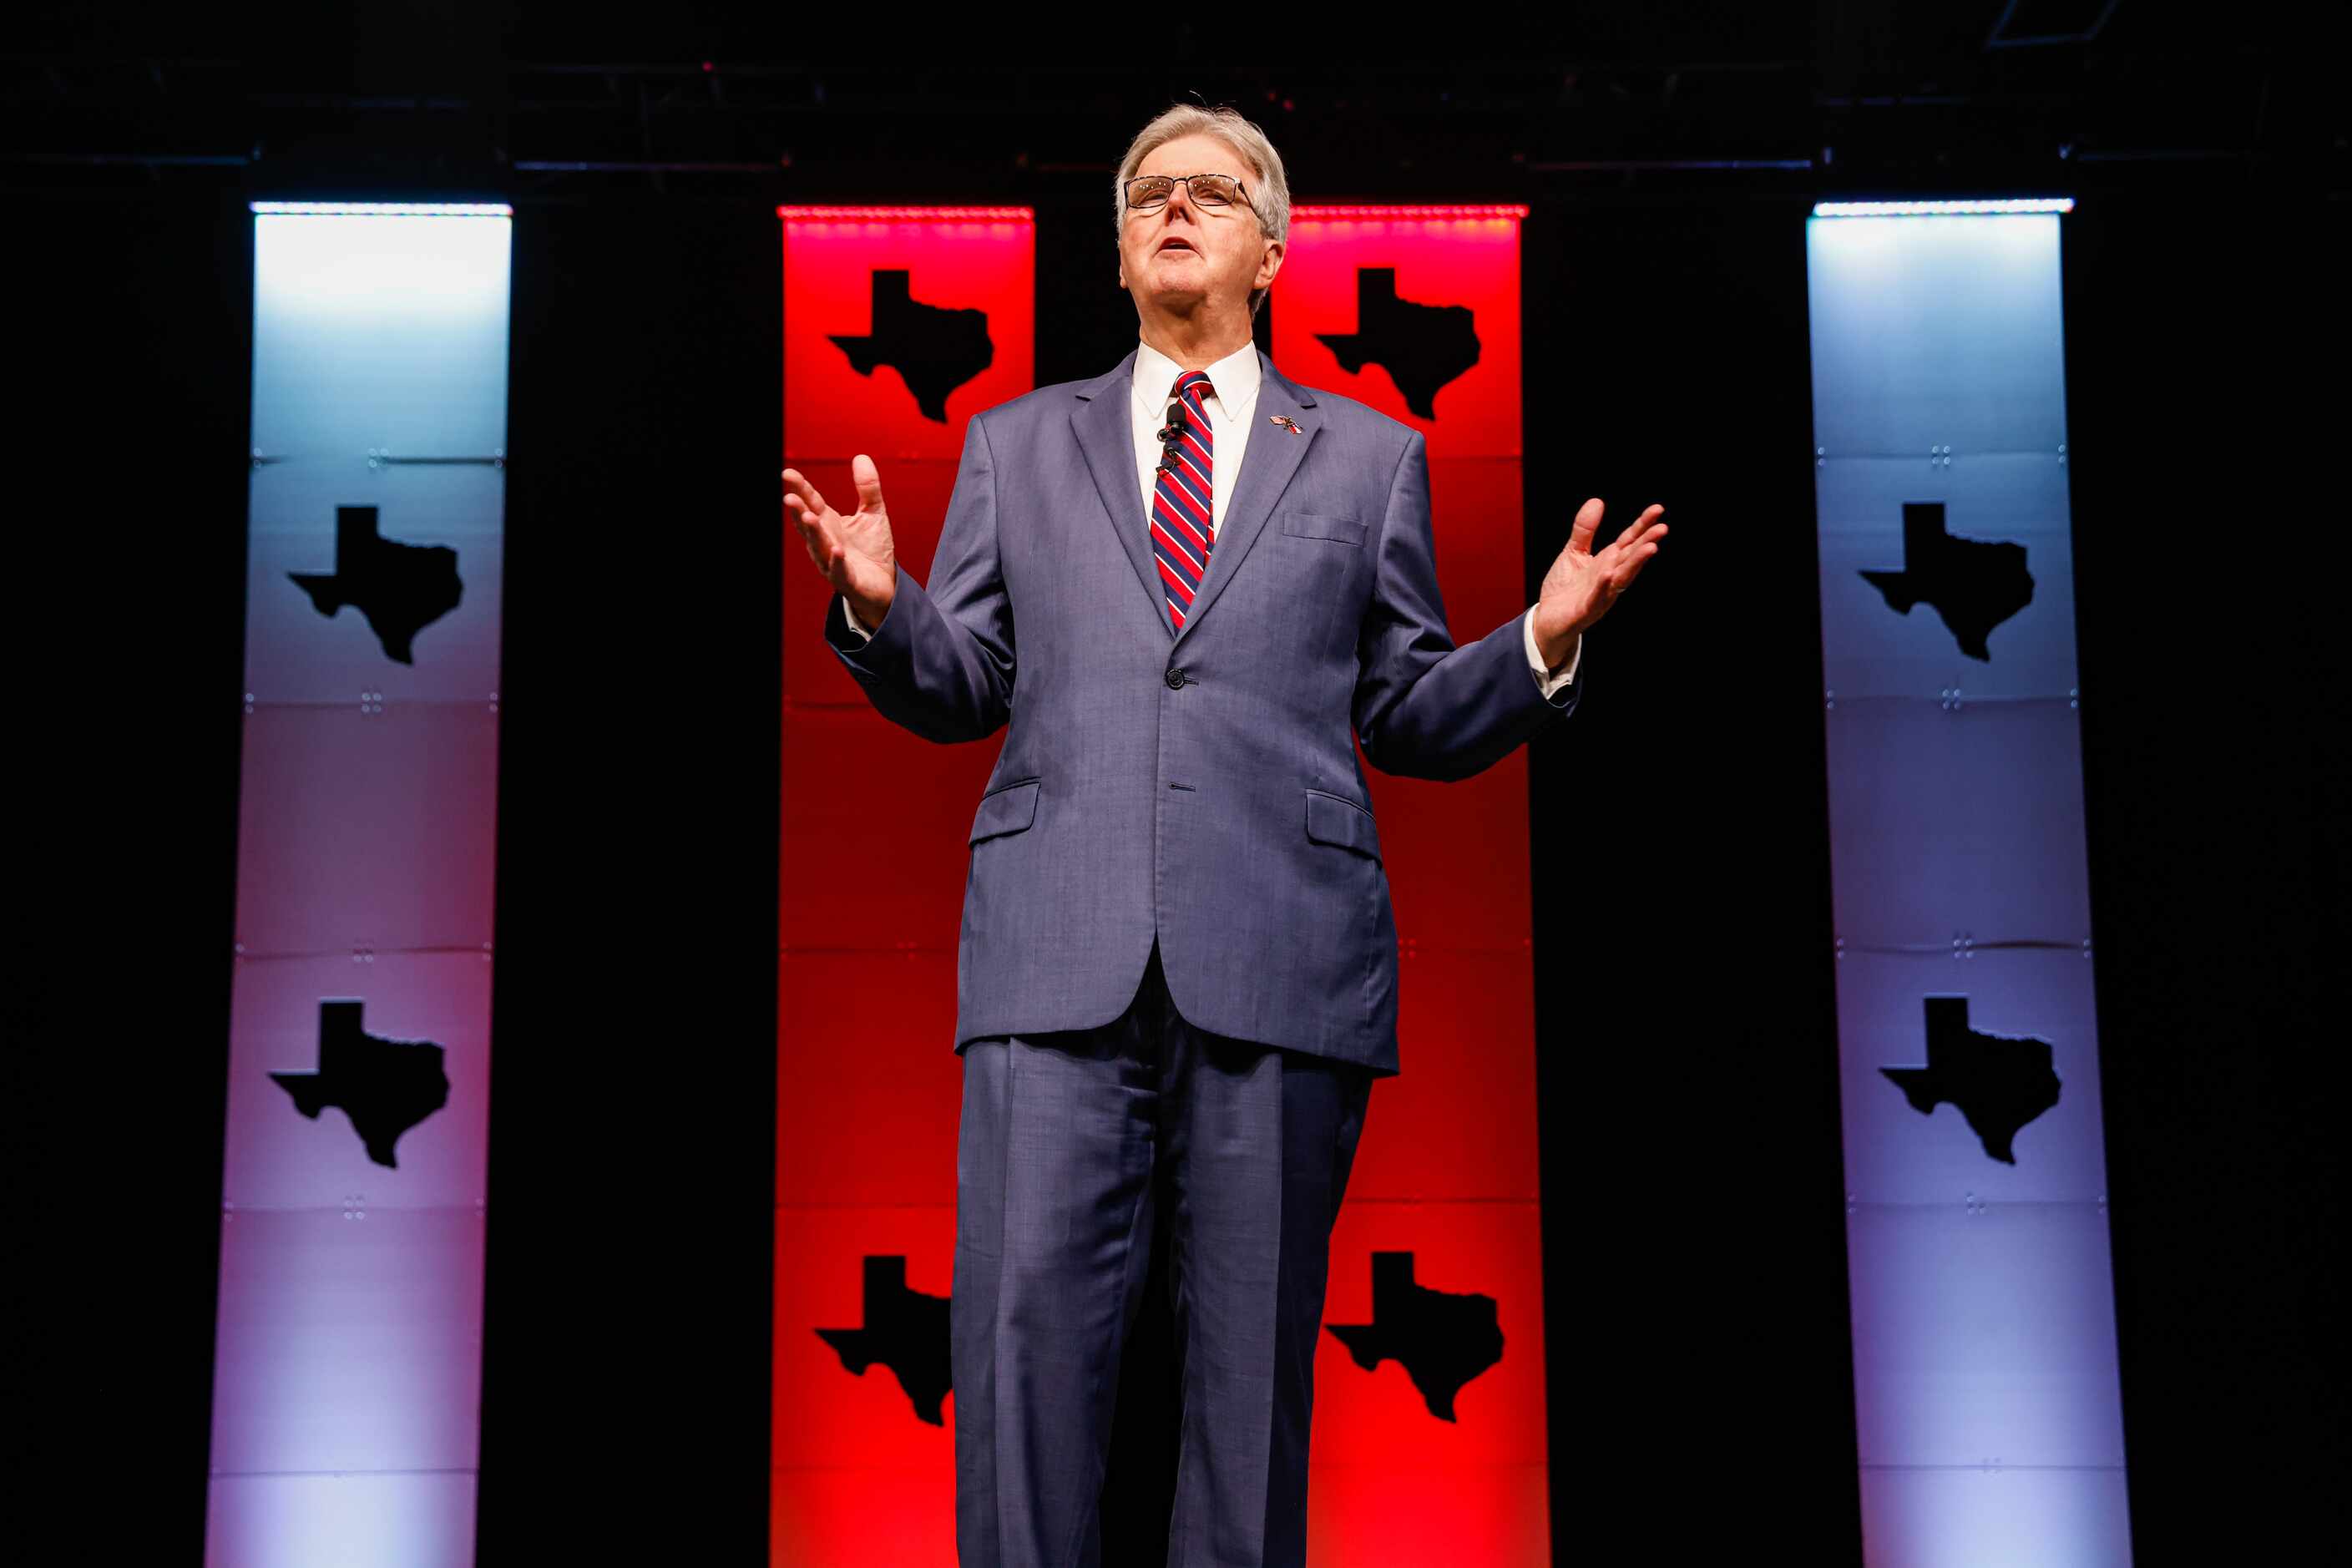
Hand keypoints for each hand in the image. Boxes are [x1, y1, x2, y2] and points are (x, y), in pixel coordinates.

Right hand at [784, 454, 896, 626]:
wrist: (885, 585)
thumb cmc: (873, 550)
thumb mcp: (874, 513)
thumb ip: (868, 487)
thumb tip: (861, 457)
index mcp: (828, 523)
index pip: (810, 502)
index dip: (800, 489)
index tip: (788, 473)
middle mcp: (825, 541)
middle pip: (807, 524)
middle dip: (798, 511)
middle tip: (789, 497)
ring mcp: (832, 562)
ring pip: (819, 547)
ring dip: (813, 533)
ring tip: (809, 517)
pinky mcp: (846, 580)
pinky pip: (839, 571)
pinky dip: (836, 561)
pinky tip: (837, 550)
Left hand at [1531, 497, 1666, 664]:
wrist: (1547, 620)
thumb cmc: (1564, 588)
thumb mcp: (1574, 552)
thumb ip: (1585, 530)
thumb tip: (1597, 501)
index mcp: (1608, 562)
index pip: (1629, 541)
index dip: (1642, 525)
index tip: (1658, 509)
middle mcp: (1609, 577)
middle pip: (1631, 558)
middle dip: (1646, 543)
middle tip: (1662, 528)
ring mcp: (1600, 595)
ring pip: (1622, 578)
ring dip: (1636, 564)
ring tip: (1650, 548)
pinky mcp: (1585, 611)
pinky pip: (1596, 598)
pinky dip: (1603, 587)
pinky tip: (1609, 574)